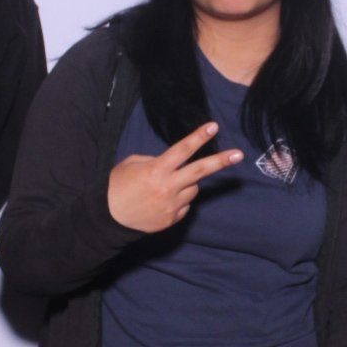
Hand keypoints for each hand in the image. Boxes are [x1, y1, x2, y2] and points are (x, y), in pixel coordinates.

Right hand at [107, 122, 242, 232]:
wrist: (108, 217)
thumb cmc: (118, 186)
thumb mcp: (132, 164)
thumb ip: (155, 160)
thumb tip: (174, 163)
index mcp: (156, 170)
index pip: (182, 150)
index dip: (198, 137)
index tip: (213, 126)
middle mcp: (167, 187)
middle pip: (200, 171)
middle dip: (221, 162)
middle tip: (239, 155)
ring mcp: (171, 205)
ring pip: (192, 189)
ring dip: (185, 184)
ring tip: (162, 189)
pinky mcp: (172, 220)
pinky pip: (184, 205)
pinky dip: (177, 201)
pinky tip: (159, 203)